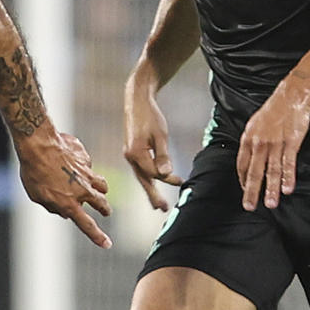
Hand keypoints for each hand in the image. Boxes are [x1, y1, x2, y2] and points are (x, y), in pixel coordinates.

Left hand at [16, 123, 110, 247]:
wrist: (38, 145)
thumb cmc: (34, 172)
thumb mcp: (37, 196)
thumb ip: (53, 206)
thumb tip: (65, 212)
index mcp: (69, 203)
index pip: (87, 225)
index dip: (97, 236)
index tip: (107, 244)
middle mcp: (82, 190)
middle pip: (101, 203)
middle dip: (105, 209)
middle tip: (105, 211)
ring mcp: (86, 173)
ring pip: (102, 184)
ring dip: (102, 190)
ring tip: (99, 190)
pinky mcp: (85, 158)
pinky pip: (87, 165)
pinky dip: (81, 166)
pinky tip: (69, 161)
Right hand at [122, 84, 181, 210]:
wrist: (136, 100)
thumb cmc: (150, 115)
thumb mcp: (160, 135)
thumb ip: (162, 156)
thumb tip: (165, 174)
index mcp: (135, 153)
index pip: (153, 173)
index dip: (167, 179)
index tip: (181, 180)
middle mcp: (129, 156)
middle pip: (143, 180)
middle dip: (152, 195)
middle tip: (162, 209)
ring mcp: (129, 154)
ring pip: (141, 176)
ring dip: (150, 189)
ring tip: (157, 203)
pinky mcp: (131, 151)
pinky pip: (140, 169)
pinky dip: (147, 178)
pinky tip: (153, 183)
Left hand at [237, 84, 309, 210]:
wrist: (291, 96)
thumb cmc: (273, 111)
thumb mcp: (254, 124)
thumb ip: (251, 142)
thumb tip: (248, 158)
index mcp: (248, 139)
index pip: (241, 165)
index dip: (242, 180)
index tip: (244, 190)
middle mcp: (259, 143)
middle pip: (253, 172)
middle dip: (251, 191)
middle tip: (249, 207)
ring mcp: (275, 144)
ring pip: (271, 171)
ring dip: (270, 189)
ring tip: (270, 204)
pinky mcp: (291, 143)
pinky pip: (288, 163)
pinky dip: (288, 177)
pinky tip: (287, 189)